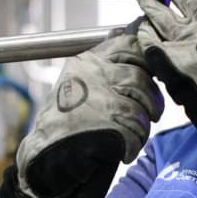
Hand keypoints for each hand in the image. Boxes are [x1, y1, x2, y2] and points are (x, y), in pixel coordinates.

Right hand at [15, 31, 163, 197]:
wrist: (44, 156)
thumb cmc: (66, 121)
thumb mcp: (80, 81)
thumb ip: (107, 64)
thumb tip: (131, 41)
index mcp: (88, 61)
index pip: (131, 46)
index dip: (148, 63)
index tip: (152, 79)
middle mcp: (91, 76)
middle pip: (140, 79)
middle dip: (151, 101)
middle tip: (150, 115)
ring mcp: (96, 101)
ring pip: (139, 109)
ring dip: (142, 128)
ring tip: (131, 136)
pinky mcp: (103, 127)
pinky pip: (134, 133)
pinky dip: (133, 145)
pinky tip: (123, 150)